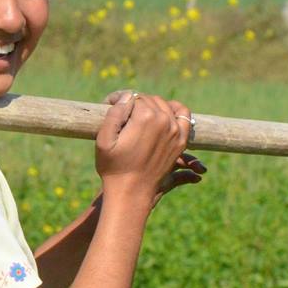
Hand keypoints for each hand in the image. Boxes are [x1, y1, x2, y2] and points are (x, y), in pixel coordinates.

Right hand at [96, 89, 198, 206]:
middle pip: (148, 100)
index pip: (132, 97)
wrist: (131, 192)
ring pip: (164, 105)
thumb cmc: (113, 167)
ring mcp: (175, 130)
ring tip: (137, 117)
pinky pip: (184, 116)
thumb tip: (128, 95)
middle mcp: (164, 120)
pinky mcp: (181, 140)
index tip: (108, 107)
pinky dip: (175, 110)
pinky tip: (164, 114)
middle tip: (121, 116)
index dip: (118, 101)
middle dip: (134, 104)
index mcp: (145, 117)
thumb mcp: (104, 139)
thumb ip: (115, 112)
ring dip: (151, 107)